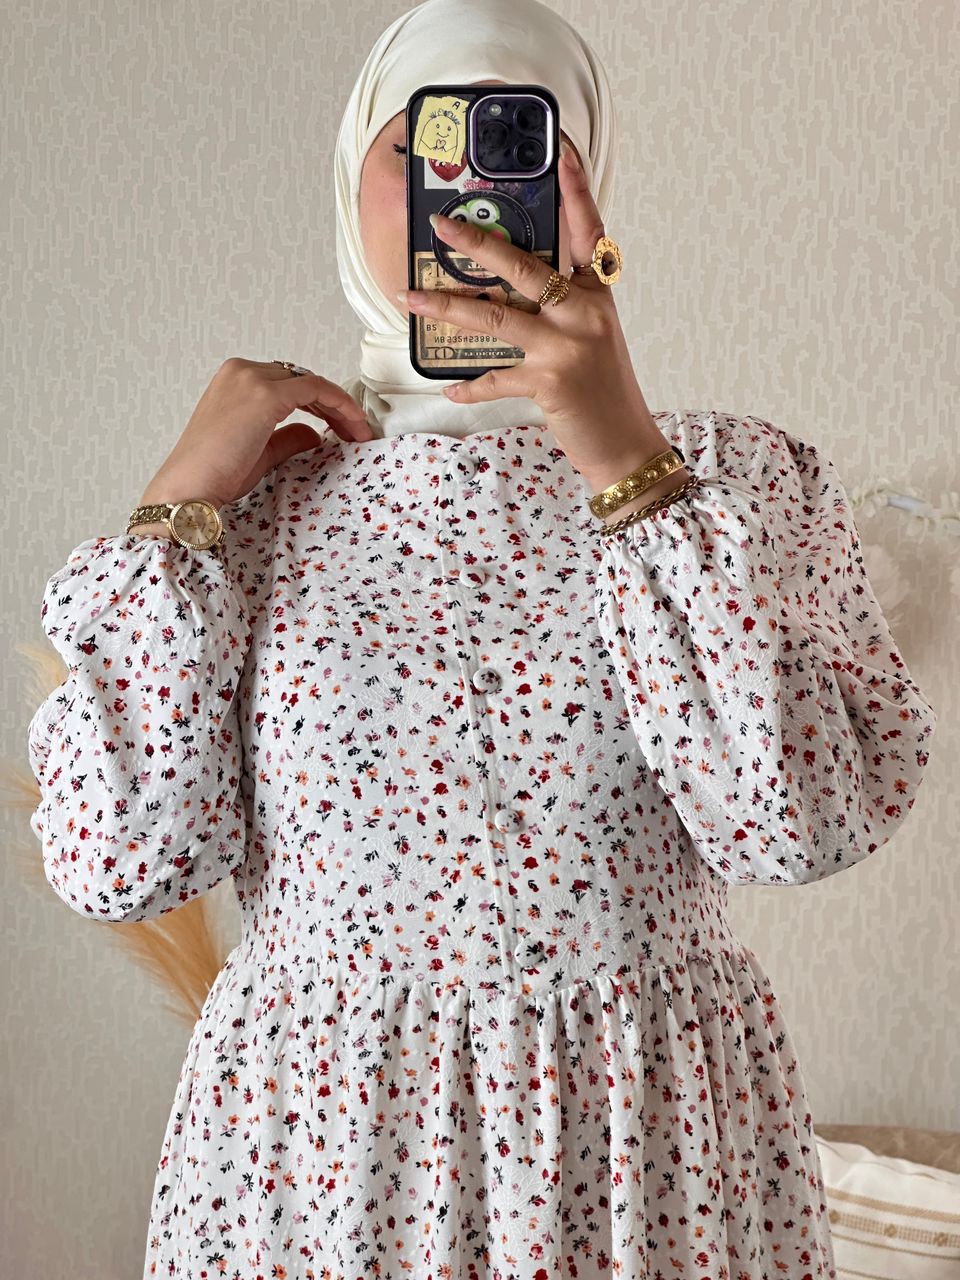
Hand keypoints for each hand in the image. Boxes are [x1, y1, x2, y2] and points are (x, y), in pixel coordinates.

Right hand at [138, 358, 373, 509]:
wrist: (191, 487)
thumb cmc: (214, 474)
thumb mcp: (260, 451)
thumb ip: (287, 437)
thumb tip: (314, 435)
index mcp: (234, 379)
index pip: (288, 382)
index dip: (320, 404)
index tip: (341, 426)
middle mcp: (241, 371)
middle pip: (302, 379)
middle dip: (333, 405)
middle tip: (356, 431)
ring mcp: (252, 379)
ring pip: (312, 382)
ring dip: (340, 406)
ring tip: (359, 432)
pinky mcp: (265, 394)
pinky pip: (315, 389)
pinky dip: (339, 404)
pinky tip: (353, 425)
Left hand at [398, 147, 672, 488]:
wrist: (625, 442)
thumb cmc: (604, 389)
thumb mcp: (593, 335)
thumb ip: (561, 306)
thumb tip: (509, 287)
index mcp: (598, 295)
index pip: (589, 232)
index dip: (577, 190)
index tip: (560, 153)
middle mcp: (585, 313)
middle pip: (525, 267)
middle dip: (479, 243)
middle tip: (443, 225)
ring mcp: (567, 347)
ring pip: (495, 317)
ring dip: (447, 308)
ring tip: (411, 300)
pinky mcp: (549, 382)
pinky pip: (495, 378)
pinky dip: (469, 385)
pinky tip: (448, 387)